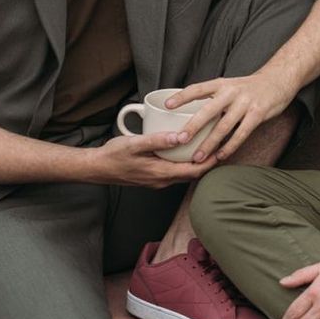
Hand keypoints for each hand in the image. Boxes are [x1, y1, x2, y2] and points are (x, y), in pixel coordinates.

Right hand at [90, 132, 217, 188]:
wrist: (98, 169)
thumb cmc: (113, 155)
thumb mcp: (134, 144)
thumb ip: (157, 141)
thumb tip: (180, 137)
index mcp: (161, 173)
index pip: (194, 171)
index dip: (210, 162)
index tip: (222, 150)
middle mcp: (163, 181)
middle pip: (193, 174)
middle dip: (208, 163)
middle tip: (221, 147)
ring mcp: (159, 181)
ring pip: (185, 174)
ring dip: (197, 164)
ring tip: (208, 149)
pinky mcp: (154, 178)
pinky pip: (176, 172)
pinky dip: (185, 164)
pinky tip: (187, 152)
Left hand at [165, 73, 296, 161]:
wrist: (279, 80)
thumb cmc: (250, 88)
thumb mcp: (230, 86)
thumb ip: (214, 98)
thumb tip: (192, 114)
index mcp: (221, 84)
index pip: (197, 88)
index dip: (182, 96)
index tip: (166, 106)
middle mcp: (231, 92)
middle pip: (207, 111)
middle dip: (192, 127)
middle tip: (180, 140)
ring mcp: (244, 104)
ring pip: (223, 127)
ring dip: (209, 144)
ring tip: (198, 157)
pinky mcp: (257, 114)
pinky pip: (240, 134)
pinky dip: (229, 147)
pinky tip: (220, 156)